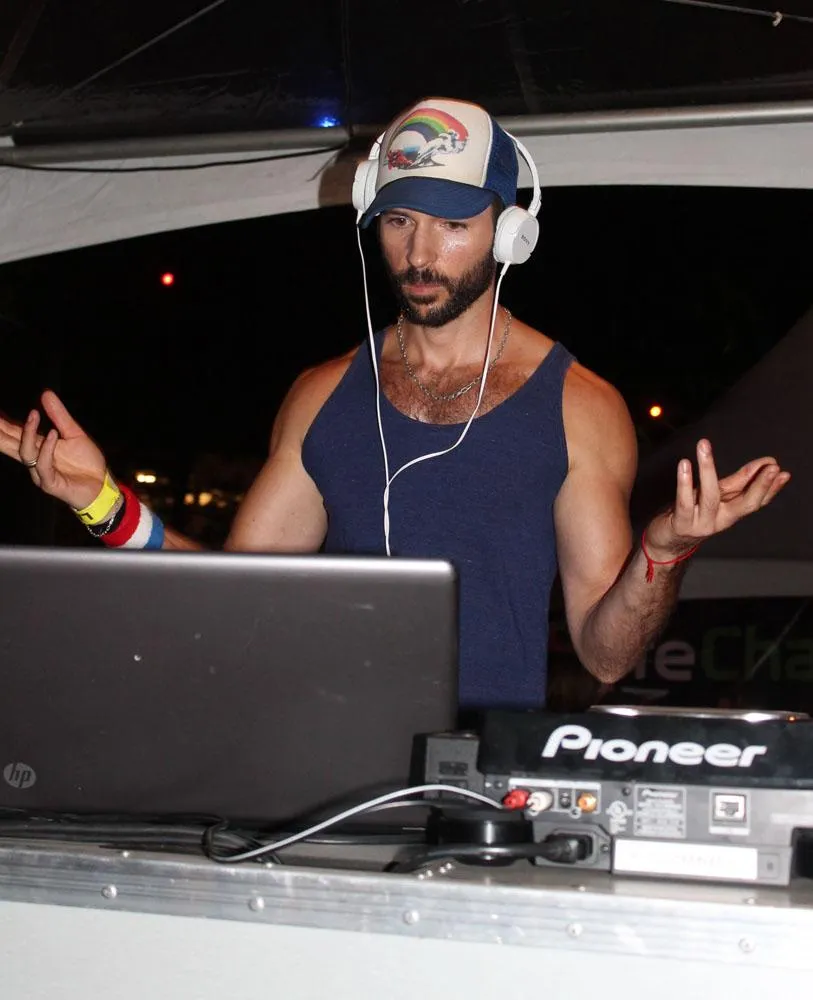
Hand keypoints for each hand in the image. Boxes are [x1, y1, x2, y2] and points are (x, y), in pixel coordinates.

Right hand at [0, 390, 106, 508]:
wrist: (102, 486)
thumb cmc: (86, 463)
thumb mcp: (74, 434)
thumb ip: (59, 415)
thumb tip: (45, 393)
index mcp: (37, 446)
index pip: (13, 431)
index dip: (2, 421)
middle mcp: (34, 458)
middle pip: (8, 443)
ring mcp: (40, 472)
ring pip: (24, 452)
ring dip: (26, 433)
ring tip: (34, 415)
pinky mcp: (50, 483)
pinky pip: (43, 465)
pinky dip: (46, 449)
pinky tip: (51, 434)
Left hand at [645, 438, 789, 558]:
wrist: (668, 542)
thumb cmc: (693, 513)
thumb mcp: (717, 496)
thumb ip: (738, 482)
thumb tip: (763, 465)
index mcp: (732, 513)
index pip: (757, 501)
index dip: (771, 488)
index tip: (783, 472)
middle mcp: (721, 520)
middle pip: (745, 504)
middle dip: (760, 485)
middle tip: (771, 467)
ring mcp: (702, 523)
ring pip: (710, 496)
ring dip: (708, 469)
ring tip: (704, 446)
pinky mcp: (682, 524)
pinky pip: (684, 502)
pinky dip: (684, 482)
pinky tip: (684, 464)